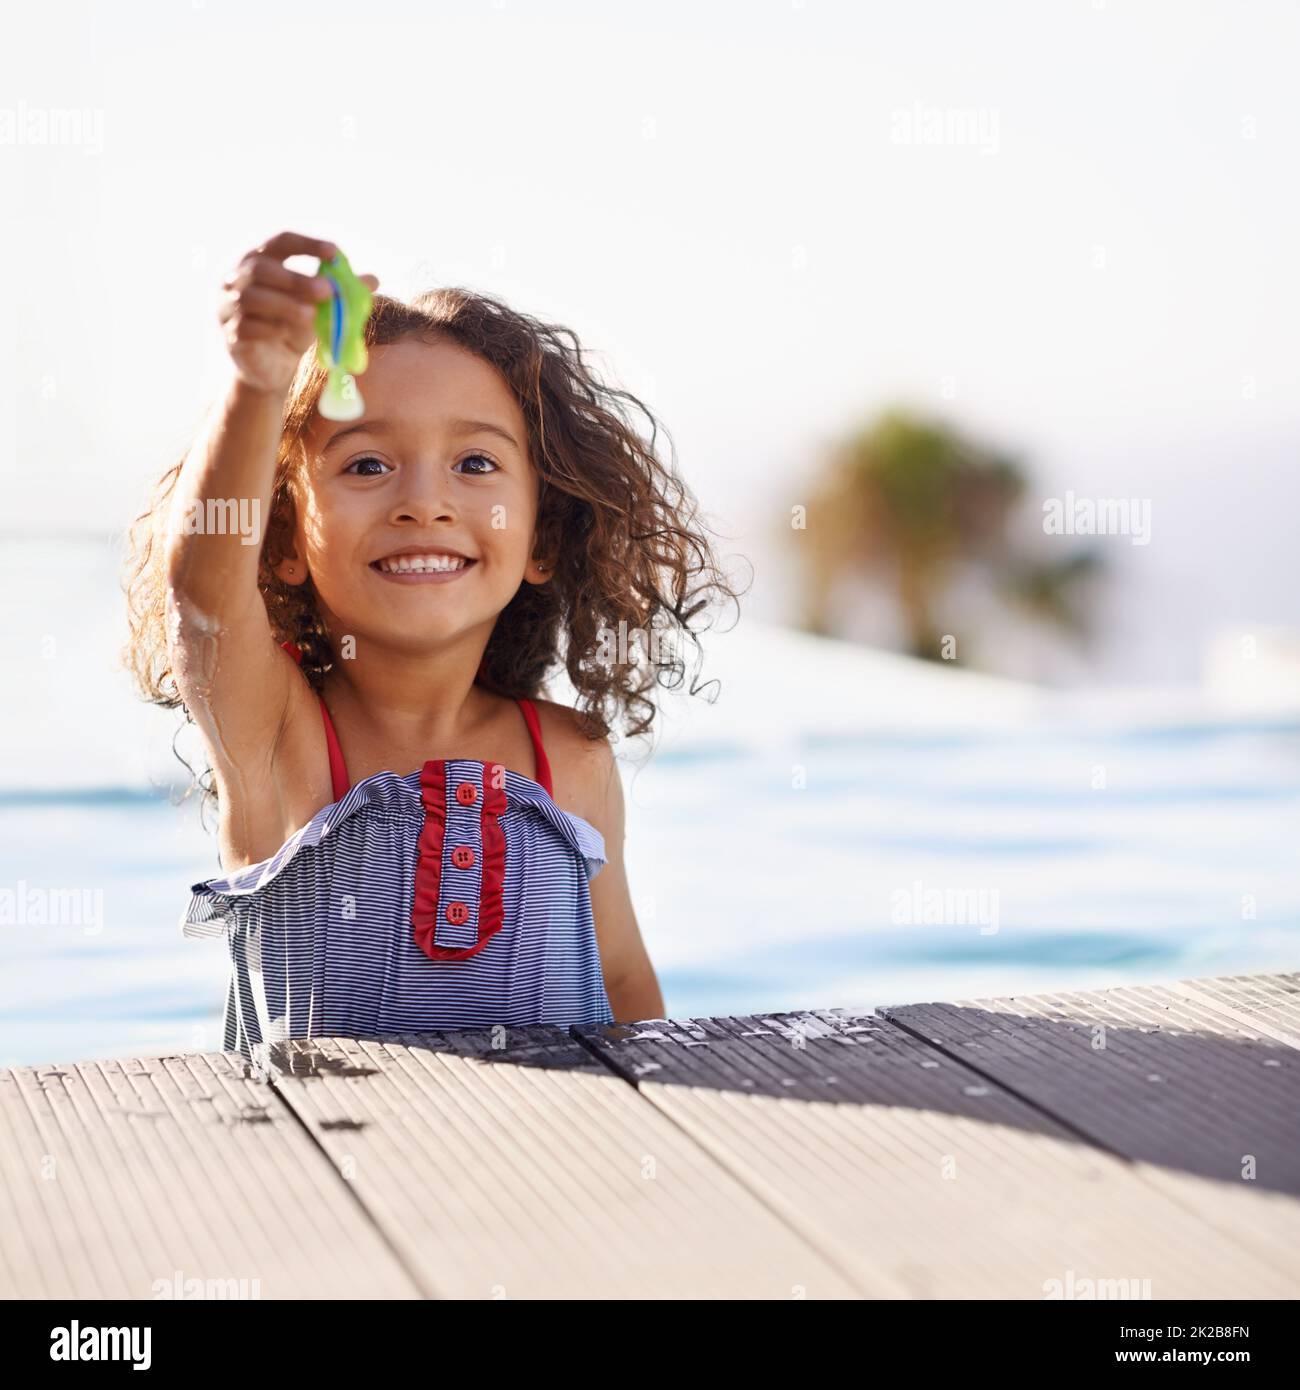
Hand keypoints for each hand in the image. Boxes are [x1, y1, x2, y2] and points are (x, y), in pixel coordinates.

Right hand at [217, 231, 379, 395]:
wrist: (272, 369)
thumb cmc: (294, 329)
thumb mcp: (319, 308)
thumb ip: (340, 292)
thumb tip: (374, 279)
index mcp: (259, 262)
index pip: (280, 242)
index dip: (306, 245)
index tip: (334, 252)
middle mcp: (237, 279)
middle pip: (262, 268)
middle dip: (295, 279)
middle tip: (327, 290)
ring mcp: (229, 306)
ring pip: (252, 298)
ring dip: (285, 305)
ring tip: (311, 315)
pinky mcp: (231, 334)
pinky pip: (246, 327)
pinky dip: (268, 329)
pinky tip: (285, 334)